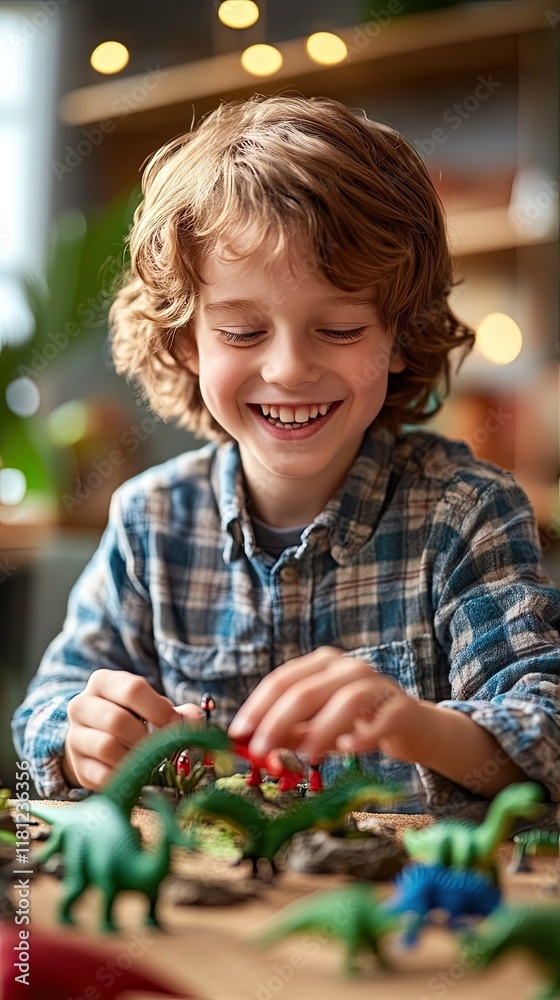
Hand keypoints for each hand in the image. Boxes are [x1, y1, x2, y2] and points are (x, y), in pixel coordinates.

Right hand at [61, 669, 196, 790]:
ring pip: (107, 747)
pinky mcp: (78, 765)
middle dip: (146, 737)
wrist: (96, 740)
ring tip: (148, 760)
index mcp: (104, 682)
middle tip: (161, 748)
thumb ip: (177, 712)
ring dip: (135, 758)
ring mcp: (75, 736)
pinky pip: (102, 774)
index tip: (174, 726)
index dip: (159, 709)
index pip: (132, 689)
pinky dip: (125, 777)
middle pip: (116, 720)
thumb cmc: (132, 718)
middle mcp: (82, 705)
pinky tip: (136, 774)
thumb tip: (196, 721)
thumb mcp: (152, 707)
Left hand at [228, 647, 432, 764]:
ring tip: (305, 754)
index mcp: (321, 665)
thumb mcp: (316, 727)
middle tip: (260, 752)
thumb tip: (252, 745)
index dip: (258, 706)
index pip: (282, 680)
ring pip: (344, 701)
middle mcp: (347, 668)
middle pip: (306, 690)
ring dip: (320, 730)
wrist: (411, 727)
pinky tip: (349, 749)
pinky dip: (363, 735)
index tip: (238, 733)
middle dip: (278, 722)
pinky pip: (380, 720)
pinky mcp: (399, 707)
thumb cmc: (356, 724)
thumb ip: (288, 732)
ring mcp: (376, 684)